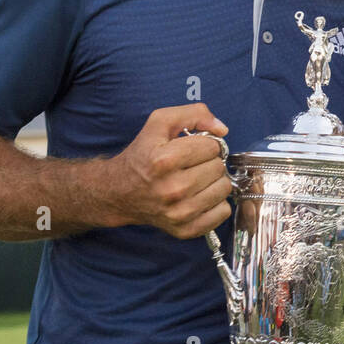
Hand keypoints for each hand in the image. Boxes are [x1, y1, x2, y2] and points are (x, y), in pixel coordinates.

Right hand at [108, 104, 231, 238]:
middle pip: (218, 168)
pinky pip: (223, 212)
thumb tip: (222, 130)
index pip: (211, 146)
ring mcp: (179, 213)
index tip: (189, 149)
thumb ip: (193, 113)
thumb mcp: (159, 123)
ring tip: (195, 180)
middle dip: (208, 162)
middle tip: (191, 166)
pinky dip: (215, 203)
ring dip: (213, 182)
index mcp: (164, 160)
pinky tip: (198, 197)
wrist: (119, 192)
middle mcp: (172, 189)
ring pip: (224, 189)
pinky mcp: (186, 230)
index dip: (203, 144)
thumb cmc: (142, 156)